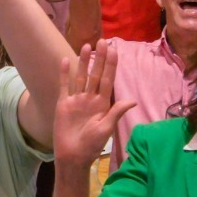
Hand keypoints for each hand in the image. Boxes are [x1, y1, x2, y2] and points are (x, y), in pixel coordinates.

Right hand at [53, 45, 133, 171]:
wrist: (72, 156)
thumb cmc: (91, 145)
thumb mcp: (106, 128)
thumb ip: (116, 112)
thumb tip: (132, 100)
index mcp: (102, 104)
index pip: (107, 79)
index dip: (111, 65)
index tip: (114, 50)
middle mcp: (90, 98)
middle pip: (95, 74)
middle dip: (99, 58)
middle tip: (103, 41)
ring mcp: (76, 100)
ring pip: (81, 77)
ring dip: (83, 62)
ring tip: (86, 46)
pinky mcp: (63, 104)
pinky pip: (64, 86)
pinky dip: (65, 74)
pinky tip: (66, 60)